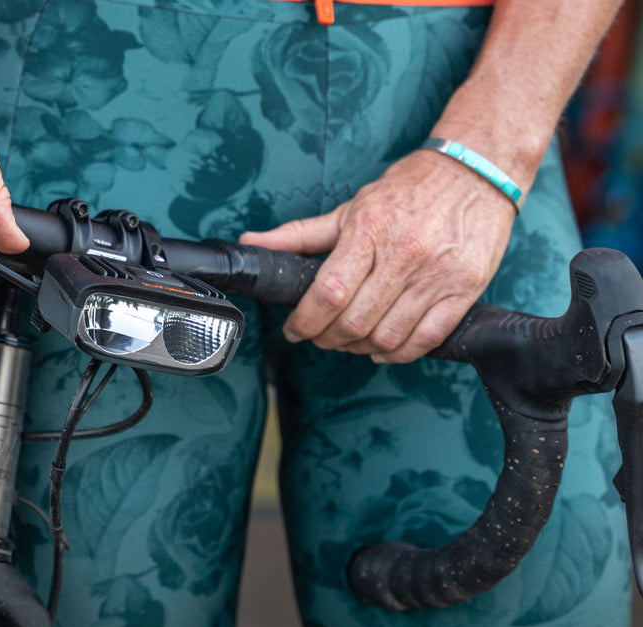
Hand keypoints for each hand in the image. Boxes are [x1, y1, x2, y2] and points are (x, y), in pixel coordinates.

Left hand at [240, 150, 516, 363]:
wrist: (476, 172)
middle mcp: (405, 255)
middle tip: (318, 336)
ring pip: (388, 336)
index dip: (305, 321)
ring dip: (359, 348)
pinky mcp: (466, 289)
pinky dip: (399, 353)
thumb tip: (252, 244)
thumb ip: (300, 234)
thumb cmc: (407, 191)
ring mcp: (438, 275)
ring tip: (348, 340)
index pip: (329, 293)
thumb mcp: (351, 208)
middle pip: (355, 321)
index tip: (294, 330)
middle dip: (327, 338)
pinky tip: (383, 347)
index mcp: (370, 231)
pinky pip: (427, 338)